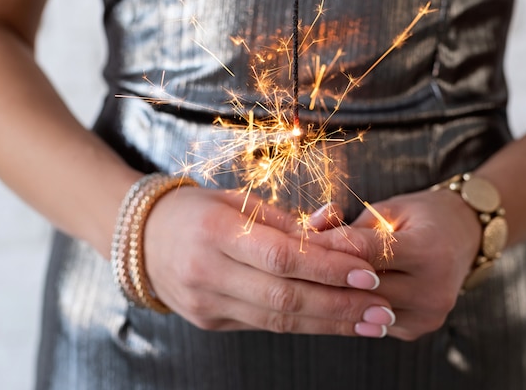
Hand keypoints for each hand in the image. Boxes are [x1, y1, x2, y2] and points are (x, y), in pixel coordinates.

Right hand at [143, 187, 395, 336]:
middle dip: (340, 305)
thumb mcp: (237, 199)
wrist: (143, 239)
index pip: (281, 257)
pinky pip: (265, 325)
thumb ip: (287, 220)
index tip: (369, 274)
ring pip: (278, 320)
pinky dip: (305, 324)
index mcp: (214, 232)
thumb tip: (338, 229)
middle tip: (383, 309)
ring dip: (330, 323)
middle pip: (284, 297)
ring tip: (371, 324)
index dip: (327, 268)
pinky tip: (336, 322)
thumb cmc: (198, 210)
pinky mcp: (210, 321)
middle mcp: (207, 273)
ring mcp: (206, 303)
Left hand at [310, 188, 480, 340]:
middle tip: (292, 262)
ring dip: (334, 293)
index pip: (366, 252)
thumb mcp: (389, 210)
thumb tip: (306, 238)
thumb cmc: (420, 216)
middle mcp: (433, 290)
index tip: (298, 240)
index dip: (329, 246)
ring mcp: (428, 315)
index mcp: (429, 251)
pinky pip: (372, 319)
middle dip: (325, 274)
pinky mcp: (418, 328)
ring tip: (308, 276)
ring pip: (363, 308)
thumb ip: (352, 228)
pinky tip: (334, 291)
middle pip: (362, 288)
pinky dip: (352, 305)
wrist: (463, 236)